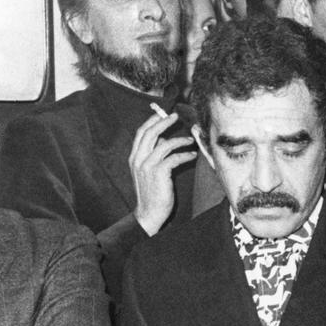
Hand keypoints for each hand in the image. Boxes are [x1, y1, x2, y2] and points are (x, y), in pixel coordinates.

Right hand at [130, 111, 196, 235]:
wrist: (149, 212)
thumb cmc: (152, 191)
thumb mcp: (148, 170)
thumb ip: (152, 154)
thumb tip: (162, 139)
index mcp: (134, 157)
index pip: (141, 133)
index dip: (152, 120)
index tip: (164, 113)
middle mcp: (138, 159)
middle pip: (150, 133)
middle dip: (164, 122)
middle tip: (176, 116)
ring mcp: (147, 166)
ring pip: (163, 144)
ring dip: (179, 140)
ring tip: (190, 140)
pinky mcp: (158, 173)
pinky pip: (173, 158)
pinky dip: (184, 155)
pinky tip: (192, 155)